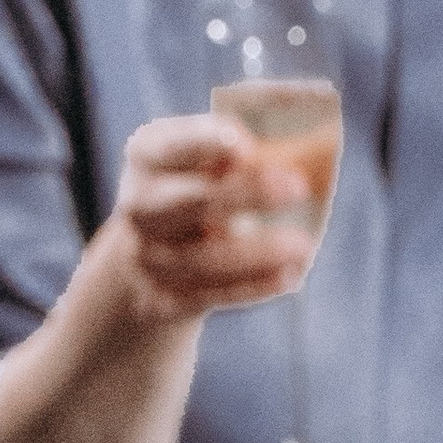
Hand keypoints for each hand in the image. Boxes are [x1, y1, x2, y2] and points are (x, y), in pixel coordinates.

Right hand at [97, 112, 315, 323]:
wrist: (150, 252)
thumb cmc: (193, 187)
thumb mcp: (199, 157)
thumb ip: (233, 152)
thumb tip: (297, 153)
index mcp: (146, 156)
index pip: (174, 146)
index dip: (207, 144)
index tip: (245, 144)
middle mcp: (138, 205)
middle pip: (194, 202)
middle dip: (248, 195)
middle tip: (299, 187)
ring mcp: (147, 255)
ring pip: (205, 259)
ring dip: (259, 252)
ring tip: (303, 244)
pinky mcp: (162, 298)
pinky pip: (212, 295)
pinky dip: (253, 286)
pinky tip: (290, 275)